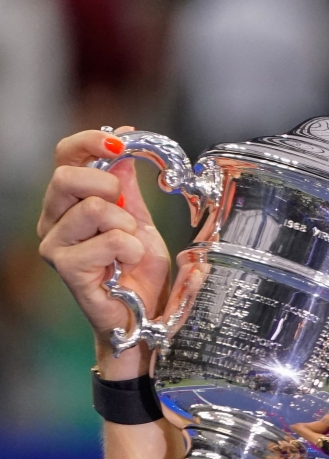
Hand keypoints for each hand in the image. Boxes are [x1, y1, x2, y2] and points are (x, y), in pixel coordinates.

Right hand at [37, 128, 170, 378]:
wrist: (142, 315)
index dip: (91, 141)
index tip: (121, 139)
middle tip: (127, 212)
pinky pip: (108, 240)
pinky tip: (127, 265)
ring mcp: (55, 245)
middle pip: (67, 176)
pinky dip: (131, 249)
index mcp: (68, 203)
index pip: (65, 156)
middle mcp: (53, 221)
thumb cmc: (136, 272)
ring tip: (131, 248)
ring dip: (127, 226)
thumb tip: (122, 148)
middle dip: (108, 186)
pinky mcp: (67, 268)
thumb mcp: (139, 221)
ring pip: (92, 208)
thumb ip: (128, 188)